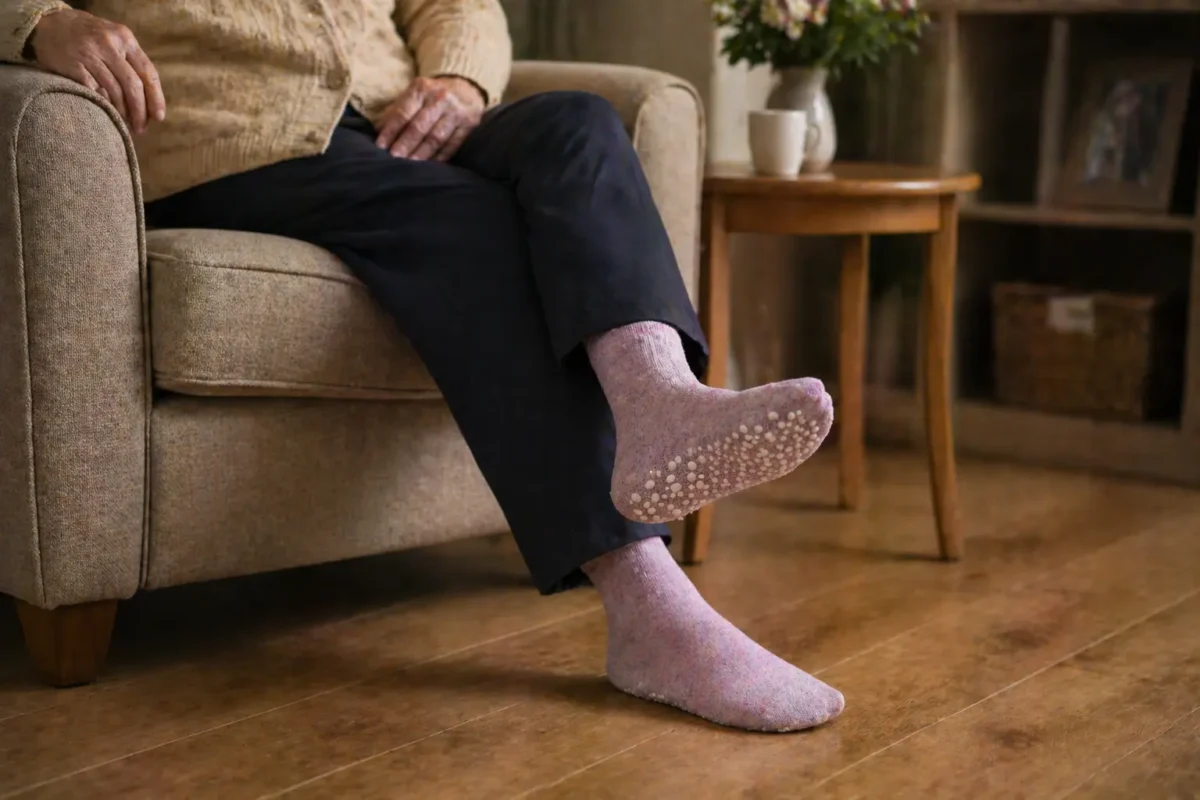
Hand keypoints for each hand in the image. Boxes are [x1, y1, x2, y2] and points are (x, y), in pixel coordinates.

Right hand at [30, 9, 164, 134]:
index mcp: (125, 39)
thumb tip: (150, 99)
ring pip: (114, 91)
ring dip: (122, 112)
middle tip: (141, 128)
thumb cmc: (89, 38)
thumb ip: (131, 62)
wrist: (49, 24)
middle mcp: (109, 45)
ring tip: (124, 124)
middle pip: (133, 85)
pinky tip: (106, 114)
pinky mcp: (73, 65)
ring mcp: (89, 54)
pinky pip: (93, 91)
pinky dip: (103, 105)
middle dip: (140, 111)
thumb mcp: (113, 39)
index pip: (148, 73)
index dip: (156, 98)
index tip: (158, 118)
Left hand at [374, 76, 484, 161]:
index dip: (391, 131)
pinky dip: (440, 157)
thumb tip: (378, 129)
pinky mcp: (469, 126)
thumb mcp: (414, 95)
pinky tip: (429, 165)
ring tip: (410, 164)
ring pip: (436, 138)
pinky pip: (452, 145)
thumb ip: (395, 110)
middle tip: (394, 158)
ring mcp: (457, 113)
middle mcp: (440, 98)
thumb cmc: (432, 96)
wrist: (467, 89)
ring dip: (421, 154)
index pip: (403, 113)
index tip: (381, 146)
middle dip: (405, 144)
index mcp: (422, 88)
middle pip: (420, 127)